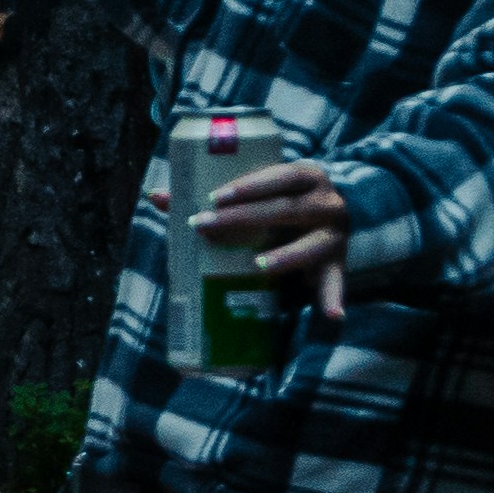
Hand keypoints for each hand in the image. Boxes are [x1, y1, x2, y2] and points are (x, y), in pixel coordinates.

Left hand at [197, 158, 360, 318]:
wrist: (335, 217)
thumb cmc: (281, 202)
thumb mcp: (258, 193)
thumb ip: (212, 196)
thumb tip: (155, 196)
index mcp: (306, 177)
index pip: (279, 176)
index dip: (248, 186)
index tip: (214, 197)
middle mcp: (327, 203)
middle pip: (287, 210)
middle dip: (246, 218)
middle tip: (207, 226)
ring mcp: (335, 235)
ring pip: (312, 245)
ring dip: (286, 256)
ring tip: (258, 265)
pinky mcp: (338, 264)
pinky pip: (336, 282)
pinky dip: (333, 299)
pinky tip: (331, 316)